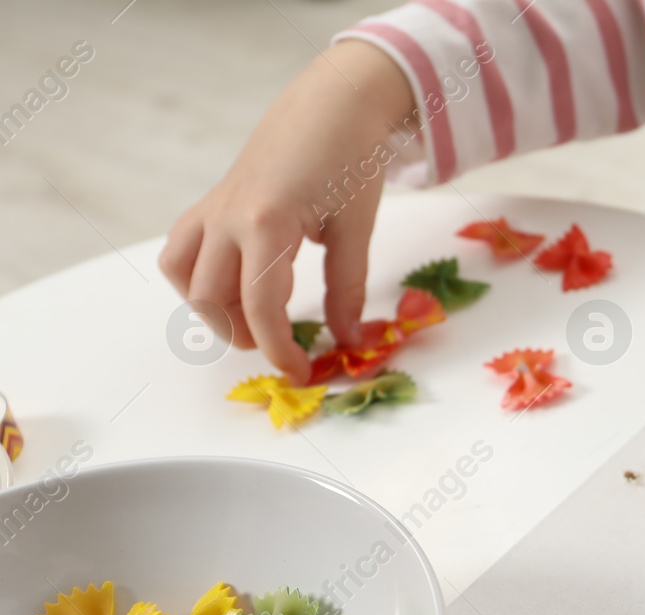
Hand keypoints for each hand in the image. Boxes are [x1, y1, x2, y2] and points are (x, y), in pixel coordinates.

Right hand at [159, 41, 415, 382]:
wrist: (333, 104)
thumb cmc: (351, 160)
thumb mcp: (356, 230)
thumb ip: (348, 289)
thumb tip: (349, 340)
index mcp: (268, 223)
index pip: (260, 308)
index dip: (279, 350)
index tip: (301, 374)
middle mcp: (228, 217)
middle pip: (213, 299)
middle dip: (247, 335)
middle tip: (286, 348)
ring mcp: (213, 208)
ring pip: (185, 277)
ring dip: (213, 311)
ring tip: (254, 322)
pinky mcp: (211, 203)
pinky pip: (181, 250)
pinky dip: (195, 279)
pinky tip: (231, 287)